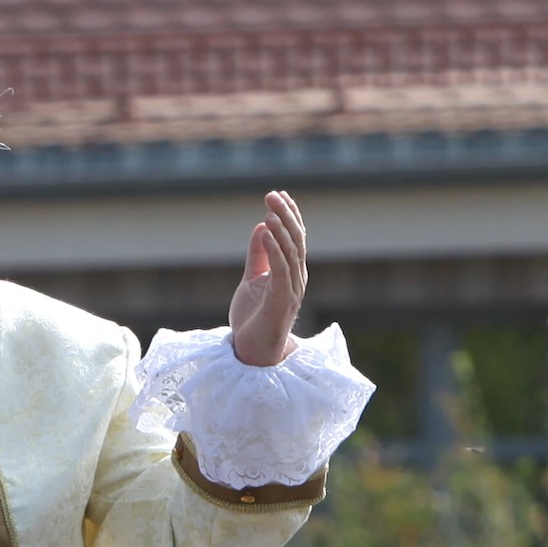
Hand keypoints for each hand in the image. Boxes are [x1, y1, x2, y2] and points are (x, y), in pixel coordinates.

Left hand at [227, 190, 309, 369]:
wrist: (252, 351)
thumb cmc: (253, 318)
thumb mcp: (250, 280)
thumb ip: (257, 256)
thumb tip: (259, 226)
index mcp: (292, 273)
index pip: (295, 239)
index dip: (289, 215)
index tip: (279, 195)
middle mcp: (296, 279)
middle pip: (296, 240)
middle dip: (285, 215)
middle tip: (272, 195)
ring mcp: (291, 290)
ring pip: (291, 252)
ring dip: (280, 229)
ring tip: (270, 209)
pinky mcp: (281, 300)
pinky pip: (280, 270)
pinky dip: (273, 249)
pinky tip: (263, 231)